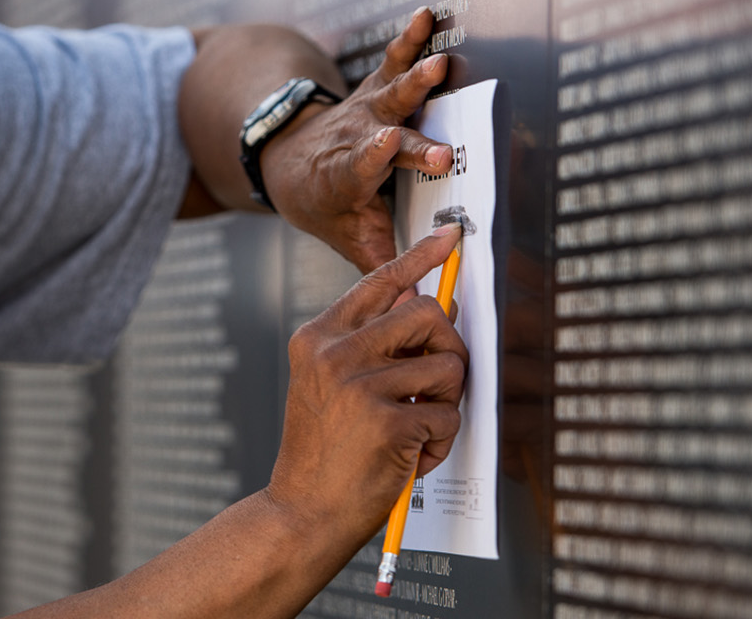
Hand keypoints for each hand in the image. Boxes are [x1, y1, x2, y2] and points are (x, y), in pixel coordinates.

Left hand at [260, 7, 452, 272]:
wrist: (288, 160)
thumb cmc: (324, 202)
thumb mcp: (343, 237)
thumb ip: (380, 265)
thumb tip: (415, 304)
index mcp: (343, 180)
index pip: (357, 172)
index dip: (372, 161)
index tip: (389, 150)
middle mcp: (353, 141)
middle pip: (383, 140)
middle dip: (411, 144)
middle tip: (440, 148)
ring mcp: (363, 113)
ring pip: (389, 96)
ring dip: (415, 82)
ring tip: (438, 64)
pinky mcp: (373, 91)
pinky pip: (393, 64)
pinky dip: (409, 40)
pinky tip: (425, 16)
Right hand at [264, 226, 467, 540]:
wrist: (302, 512)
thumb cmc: (324, 452)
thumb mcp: (329, 385)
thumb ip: (368, 344)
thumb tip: (424, 303)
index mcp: (318, 338)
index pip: (377, 283)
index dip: (419, 257)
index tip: (449, 238)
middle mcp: (333, 353)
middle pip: (427, 314)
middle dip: (447, 348)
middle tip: (436, 383)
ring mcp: (359, 385)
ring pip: (448, 365)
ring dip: (445, 401)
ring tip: (415, 427)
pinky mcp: (387, 420)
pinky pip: (448, 414)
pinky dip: (440, 442)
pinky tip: (410, 456)